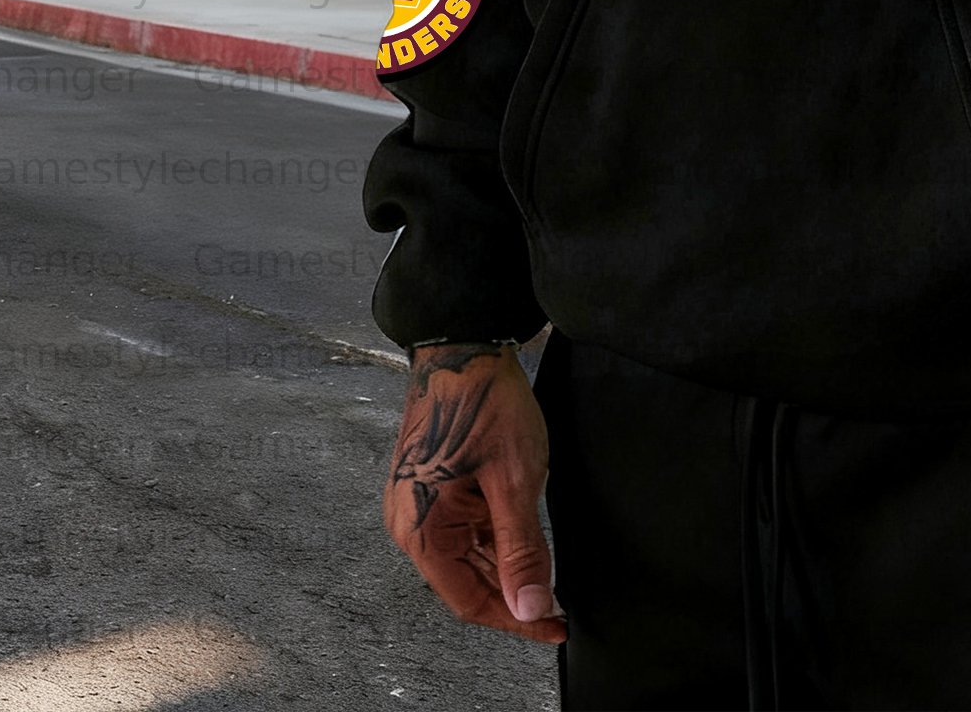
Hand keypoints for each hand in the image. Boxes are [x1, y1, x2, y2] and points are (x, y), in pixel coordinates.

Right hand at [383, 340, 566, 643]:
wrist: (464, 345)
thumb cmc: (482, 403)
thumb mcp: (514, 480)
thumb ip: (521, 548)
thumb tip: (531, 606)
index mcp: (420, 530)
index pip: (469, 600)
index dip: (513, 620)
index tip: (552, 626)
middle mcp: (412, 523)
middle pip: (466, 581)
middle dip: (512, 594)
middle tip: (558, 605)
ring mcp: (421, 504)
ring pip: (468, 555)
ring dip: (505, 564)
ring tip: (547, 571)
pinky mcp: (434, 487)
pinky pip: (466, 527)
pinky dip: (495, 536)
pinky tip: (524, 532)